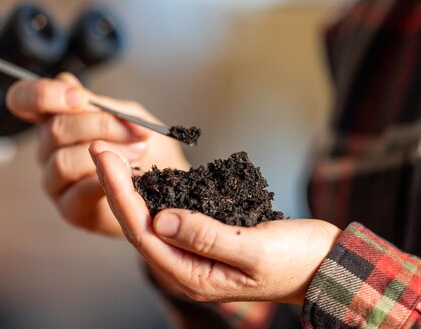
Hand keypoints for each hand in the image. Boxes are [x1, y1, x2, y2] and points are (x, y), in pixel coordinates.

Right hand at [6, 73, 189, 236]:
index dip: (44, 94)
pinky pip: (77, 192)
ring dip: (106, 155)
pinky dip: (103, 180)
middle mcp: (48, 148)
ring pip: (62, 161)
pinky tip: (126, 176)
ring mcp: (55, 180)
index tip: (79, 98)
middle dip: (101, 126)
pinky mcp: (69, 208)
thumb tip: (70, 86)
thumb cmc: (143, 146)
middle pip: (54, 129)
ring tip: (138, 154)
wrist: (164, 183)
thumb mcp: (129, 115)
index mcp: (56, 117)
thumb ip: (99, 103)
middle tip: (138, 132)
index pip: (23, 99)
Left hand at [89, 141, 340, 303]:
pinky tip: (142, 175)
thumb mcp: (255, 248)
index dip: (119, 192)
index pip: (143, 230)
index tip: (104, 157)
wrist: (322, 266)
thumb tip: (161, 218)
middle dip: (115, 184)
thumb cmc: (295, 259)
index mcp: (192, 275)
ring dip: (128, 187)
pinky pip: (166, 217)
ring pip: (148, 220)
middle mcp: (184, 268)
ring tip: (111, 155)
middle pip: (138, 224)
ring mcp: (191, 256)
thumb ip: (207, 236)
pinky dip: (150, 193)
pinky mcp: (200, 241)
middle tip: (98, 147)